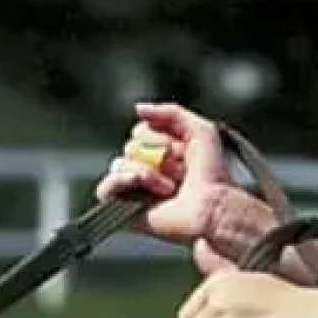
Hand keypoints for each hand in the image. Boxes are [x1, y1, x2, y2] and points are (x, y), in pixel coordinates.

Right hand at [93, 102, 279, 274]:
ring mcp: (135, 189)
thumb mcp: (200, 129)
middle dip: (156, 155)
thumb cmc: (211, 173)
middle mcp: (147, 168)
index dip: (162, 137)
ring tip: (169, 187)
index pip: (141, 130)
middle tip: (179, 171)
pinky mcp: (125, 208)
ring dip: (148, 172)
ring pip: (119, 164)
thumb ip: (171, 112)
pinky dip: (123, 182)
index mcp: (162, 151)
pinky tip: (143, 184)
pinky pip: (105, 188)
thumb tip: (137, 109)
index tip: (183, 151)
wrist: (212, 206)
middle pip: (130, 146)